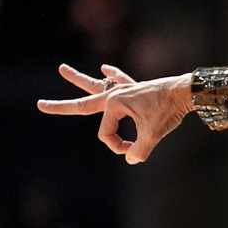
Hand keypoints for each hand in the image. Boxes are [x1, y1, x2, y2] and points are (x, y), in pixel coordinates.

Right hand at [37, 64, 193, 164]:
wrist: (186, 91)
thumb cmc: (169, 110)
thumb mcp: (153, 135)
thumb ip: (140, 151)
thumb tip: (132, 159)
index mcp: (114, 104)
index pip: (105, 134)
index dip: (117, 146)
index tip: (132, 151)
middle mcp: (115, 94)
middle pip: (83, 102)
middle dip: (61, 106)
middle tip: (40, 104)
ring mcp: (125, 89)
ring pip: (98, 85)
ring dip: (80, 79)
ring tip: (62, 69)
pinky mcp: (137, 87)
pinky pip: (122, 80)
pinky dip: (115, 75)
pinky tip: (106, 69)